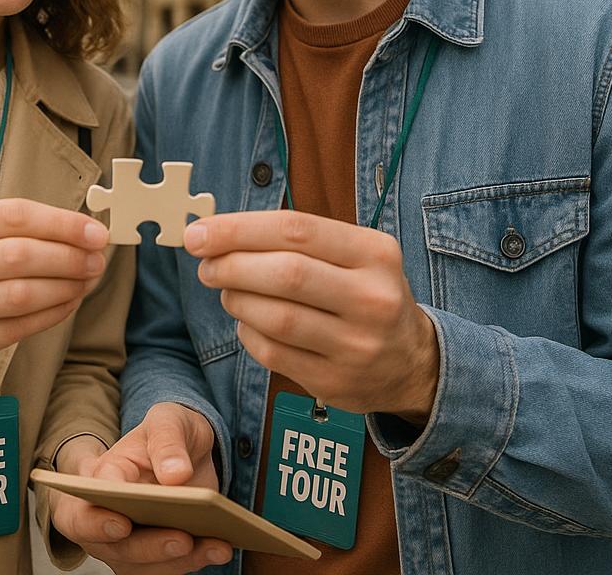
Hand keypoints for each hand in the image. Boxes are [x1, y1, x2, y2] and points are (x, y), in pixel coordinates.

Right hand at [0, 199, 107, 401]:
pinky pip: (18, 326)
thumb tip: (85, 233)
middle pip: (19, 254)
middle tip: (97, 260)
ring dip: (65, 286)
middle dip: (69, 256)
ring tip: (87, 281)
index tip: (95, 232)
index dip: (61, 222)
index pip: (12, 215)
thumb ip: (19, 233)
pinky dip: (52, 313)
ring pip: (21, 293)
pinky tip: (69, 303)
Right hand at [50, 404, 232, 573]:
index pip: (88, 505)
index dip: (98, 521)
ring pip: (142, 565)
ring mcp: (129, 540)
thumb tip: (175, 476)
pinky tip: (220, 548)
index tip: (122, 523)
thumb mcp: (167, 420)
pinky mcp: (155, 554)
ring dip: (177, 561)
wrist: (184, 447)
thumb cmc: (166, 431)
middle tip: (182, 539)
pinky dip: (195, 561)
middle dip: (148, 547)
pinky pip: (167, 568)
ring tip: (215, 545)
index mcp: (103, 476)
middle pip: (114, 546)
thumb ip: (167, 441)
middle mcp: (108, 515)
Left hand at [185, 212, 439, 422]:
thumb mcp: (352, 253)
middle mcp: (372, 298)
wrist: (411, 361)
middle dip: (231, 265)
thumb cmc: (364, 291)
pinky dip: (248, 332)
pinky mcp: (336, 382)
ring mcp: (356, 345)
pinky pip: (273, 353)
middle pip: (285, 273)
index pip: (296, 229)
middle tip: (206, 264)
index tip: (199, 233)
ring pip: (276, 317)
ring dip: (236, 300)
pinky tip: (246, 321)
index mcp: (375, 252)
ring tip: (226, 290)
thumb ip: (293, 239)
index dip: (239, 229)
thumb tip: (215, 231)